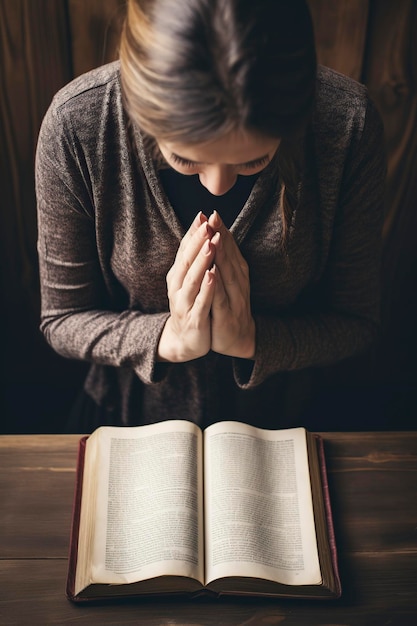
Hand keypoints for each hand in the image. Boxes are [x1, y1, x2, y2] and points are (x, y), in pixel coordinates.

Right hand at [158, 212, 215, 361]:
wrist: (185, 340)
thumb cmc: (190, 305)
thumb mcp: (189, 280)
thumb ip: (193, 259)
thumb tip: (200, 229)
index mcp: (178, 276)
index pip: (184, 250)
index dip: (193, 233)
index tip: (202, 214)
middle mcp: (178, 287)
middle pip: (187, 261)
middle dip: (197, 242)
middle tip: (207, 224)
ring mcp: (185, 304)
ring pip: (193, 279)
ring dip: (202, 261)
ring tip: (211, 244)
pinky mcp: (195, 319)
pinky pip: (201, 302)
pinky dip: (207, 288)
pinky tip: (213, 275)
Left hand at [208, 211, 255, 358]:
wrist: (239, 339)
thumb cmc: (231, 305)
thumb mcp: (228, 280)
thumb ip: (224, 259)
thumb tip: (217, 232)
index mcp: (237, 272)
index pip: (229, 247)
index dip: (221, 230)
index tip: (212, 213)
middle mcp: (238, 282)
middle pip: (228, 256)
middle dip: (220, 236)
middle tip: (213, 217)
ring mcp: (234, 298)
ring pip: (226, 274)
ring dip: (220, 255)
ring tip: (213, 237)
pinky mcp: (227, 315)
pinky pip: (220, 298)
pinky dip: (216, 285)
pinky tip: (211, 273)